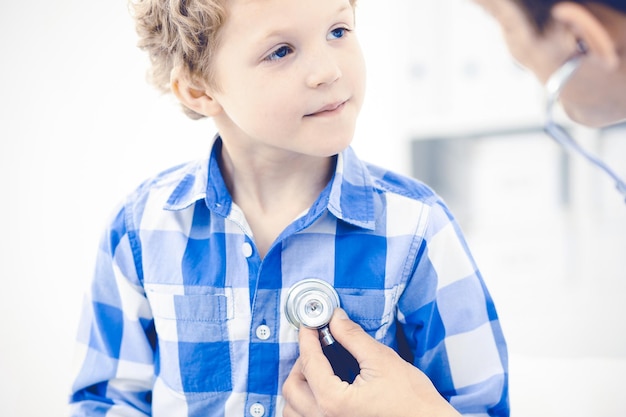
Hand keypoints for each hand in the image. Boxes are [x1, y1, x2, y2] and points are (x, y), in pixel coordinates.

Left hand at [282, 308, 460, 416]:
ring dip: (300, 387)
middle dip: (301, 363)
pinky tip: (323, 390)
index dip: (307, 337)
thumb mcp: (381, 360)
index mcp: (333, 401)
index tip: (309, 325)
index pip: (309, 362)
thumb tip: (335, 318)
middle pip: (292, 388)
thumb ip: (352, 337)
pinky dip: (306, 405)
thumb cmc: (412, 399)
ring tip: (319, 371)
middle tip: (318, 347)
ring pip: (293, 410)